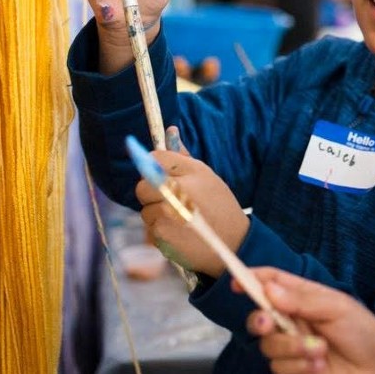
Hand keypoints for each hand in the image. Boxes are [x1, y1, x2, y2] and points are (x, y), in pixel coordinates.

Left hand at [134, 131, 247, 275]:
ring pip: (145, 209)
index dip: (153, 167)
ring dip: (156, 214)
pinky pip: (150, 228)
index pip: (154, 158)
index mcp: (192, 171)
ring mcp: (167, 213)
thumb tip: (170, 130)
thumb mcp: (207, 177)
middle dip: (151, 193)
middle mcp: (178, 189)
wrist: (232, 243)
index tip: (160, 175)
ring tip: (179, 219)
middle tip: (170, 200)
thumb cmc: (220, 207)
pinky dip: (160, 230)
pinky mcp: (161, 234)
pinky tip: (179, 232)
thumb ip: (183, 157)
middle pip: (142, 185)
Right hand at [240, 267, 374, 373]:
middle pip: (258, 318)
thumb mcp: (338, 307)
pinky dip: (300, 367)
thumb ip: (302, 299)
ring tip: (321, 351)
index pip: (271, 283)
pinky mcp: (294, 370)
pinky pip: (279, 368)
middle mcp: (292, 322)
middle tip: (270, 324)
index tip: (236, 282)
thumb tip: (268, 288)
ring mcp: (292, 348)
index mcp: (303, 298)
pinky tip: (320, 367)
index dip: (251, 280)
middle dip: (260, 321)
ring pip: (268, 347)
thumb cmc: (365, 333)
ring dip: (293, 349)